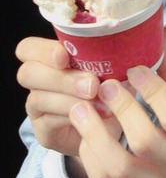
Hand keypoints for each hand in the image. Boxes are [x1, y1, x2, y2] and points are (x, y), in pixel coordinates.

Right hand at [15, 36, 120, 157]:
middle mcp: (38, 81)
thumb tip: (126, 55)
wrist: (106, 129)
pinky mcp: (43, 129)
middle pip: (28, 73)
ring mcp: (37, 106)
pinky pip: (49, 121)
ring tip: (98, 100)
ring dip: (70, 98)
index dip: (42, 50)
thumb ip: (109, 61)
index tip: (65, 55)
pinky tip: (95, 116)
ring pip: (38, 97)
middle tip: (91, 84)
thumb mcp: (108, 71)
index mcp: (49, 58)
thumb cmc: (106, 90)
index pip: (28, 48)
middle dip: (61, 77)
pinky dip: (74, 116)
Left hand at [69, 26, 165, 177]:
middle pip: (145, 141)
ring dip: (95, 134)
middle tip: (105, 84)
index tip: (133, 68)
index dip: (152, 89)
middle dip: (121, 108)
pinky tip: (85, 134)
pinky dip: (91, 156)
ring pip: (119, 167)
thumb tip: (160, 30)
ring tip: (80, 109)